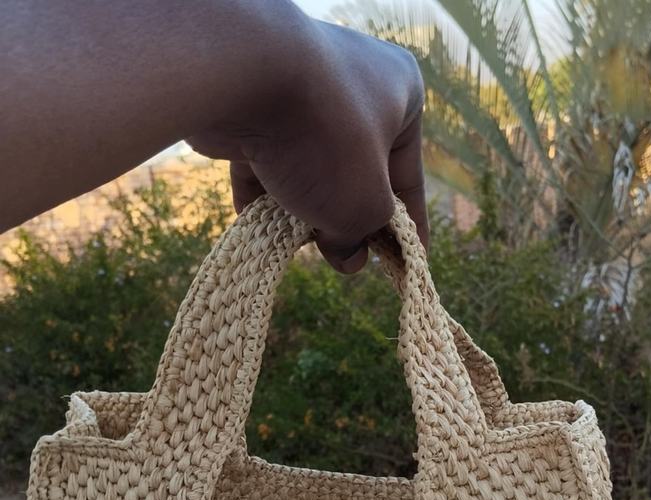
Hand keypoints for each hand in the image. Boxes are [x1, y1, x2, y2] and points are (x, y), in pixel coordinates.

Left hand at [188, 22, 426, 273]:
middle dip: (346, 220)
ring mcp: (300, 92)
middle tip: (339, 258)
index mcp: (401, 95)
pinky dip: (263, 195)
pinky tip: (258, 227)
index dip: (408, 229)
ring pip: (310, 170)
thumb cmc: (323, 138)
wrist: (239, 80)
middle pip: (356, 174)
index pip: (409, 177)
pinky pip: (266, 161)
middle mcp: (354, 85)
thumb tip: (348, 258)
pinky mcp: (253, 106)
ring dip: (303, 210)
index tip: (406, 266)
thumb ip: (361, 235)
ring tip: (295, 241)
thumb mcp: (362, 205)